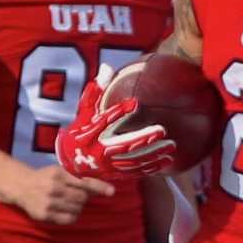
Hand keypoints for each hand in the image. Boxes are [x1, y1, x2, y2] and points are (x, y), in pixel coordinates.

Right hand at [13, 164, 114, 224]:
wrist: (21, 186)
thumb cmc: (45, 178)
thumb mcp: (59, 172)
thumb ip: (78, 178)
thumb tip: (104, 188)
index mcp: (59, 174)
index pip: (84, 183)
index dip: (99, 188)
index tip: (111, 192)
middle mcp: (54, 188)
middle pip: (82, 198)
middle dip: (83, 198)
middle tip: (75, 195)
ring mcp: (49, 203)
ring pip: (76, 209)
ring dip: (77, 207)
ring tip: (67, 202)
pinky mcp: (44, 215)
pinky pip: (68, 219)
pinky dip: (72, 216)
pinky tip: (66, 211)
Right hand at [56, 78, 176, 179]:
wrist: (71, 162)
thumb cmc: (81, 131)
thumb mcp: (84, 111)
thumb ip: (95, 91)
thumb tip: (106, 67)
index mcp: (90, 134)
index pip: (104, 121)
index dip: (119, 112)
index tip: (135, 103)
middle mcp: (98, 151)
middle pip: (123, 145)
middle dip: (143, 139)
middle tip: (162, 130)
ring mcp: (108, 165)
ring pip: (132, 161)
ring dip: (153, 154)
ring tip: (170, 146)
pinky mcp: (115, 174)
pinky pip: (134, 172)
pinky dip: (150, 168)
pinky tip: (166, 162)